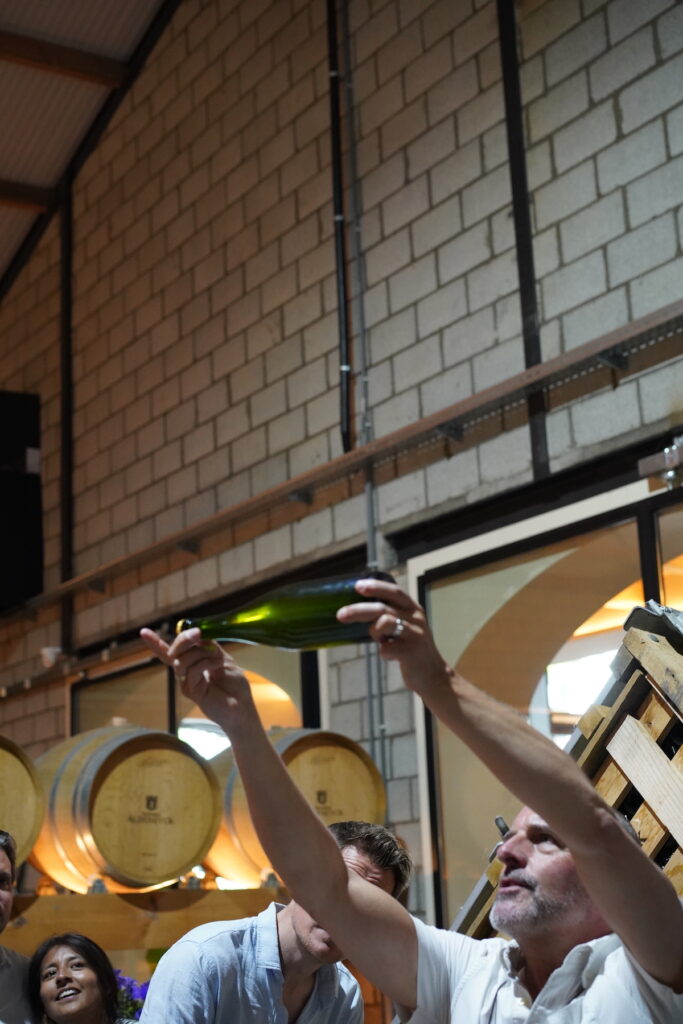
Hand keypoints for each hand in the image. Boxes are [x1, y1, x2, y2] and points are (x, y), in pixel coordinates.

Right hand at [139, 627, 255, 731]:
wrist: (242, 707)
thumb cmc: (234, 684)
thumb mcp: (223, 658)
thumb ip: (209, 647)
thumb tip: (198, 635)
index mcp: (193, 661)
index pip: (171, 651)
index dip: (156, 643)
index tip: (143, 632)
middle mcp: (186, 671)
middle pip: (174, 651)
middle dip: (184, 639)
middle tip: (197, 633)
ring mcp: (186, 682)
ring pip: (182, 659)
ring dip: (201, 653)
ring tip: (216, 660)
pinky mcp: (191, 691)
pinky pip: (191, 670)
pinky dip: (204, 663)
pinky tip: (215, 667)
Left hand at [336, 579, 450, 695]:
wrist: (433, 675)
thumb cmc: (412, 648)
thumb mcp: (407, 626)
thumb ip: (391, 616)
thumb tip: (360, 610)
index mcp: (414, 609)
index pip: (394, 592)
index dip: (376, 587)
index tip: (357, 586)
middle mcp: (416, 619)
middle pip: (383, 608)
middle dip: (358, 610)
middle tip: (341, 614)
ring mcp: (415, 635)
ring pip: (384, 623)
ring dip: (374, 631)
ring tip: (379, 639)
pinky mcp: (411, 652)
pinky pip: (386, 648)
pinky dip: (383, 652)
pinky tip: (391, 655)